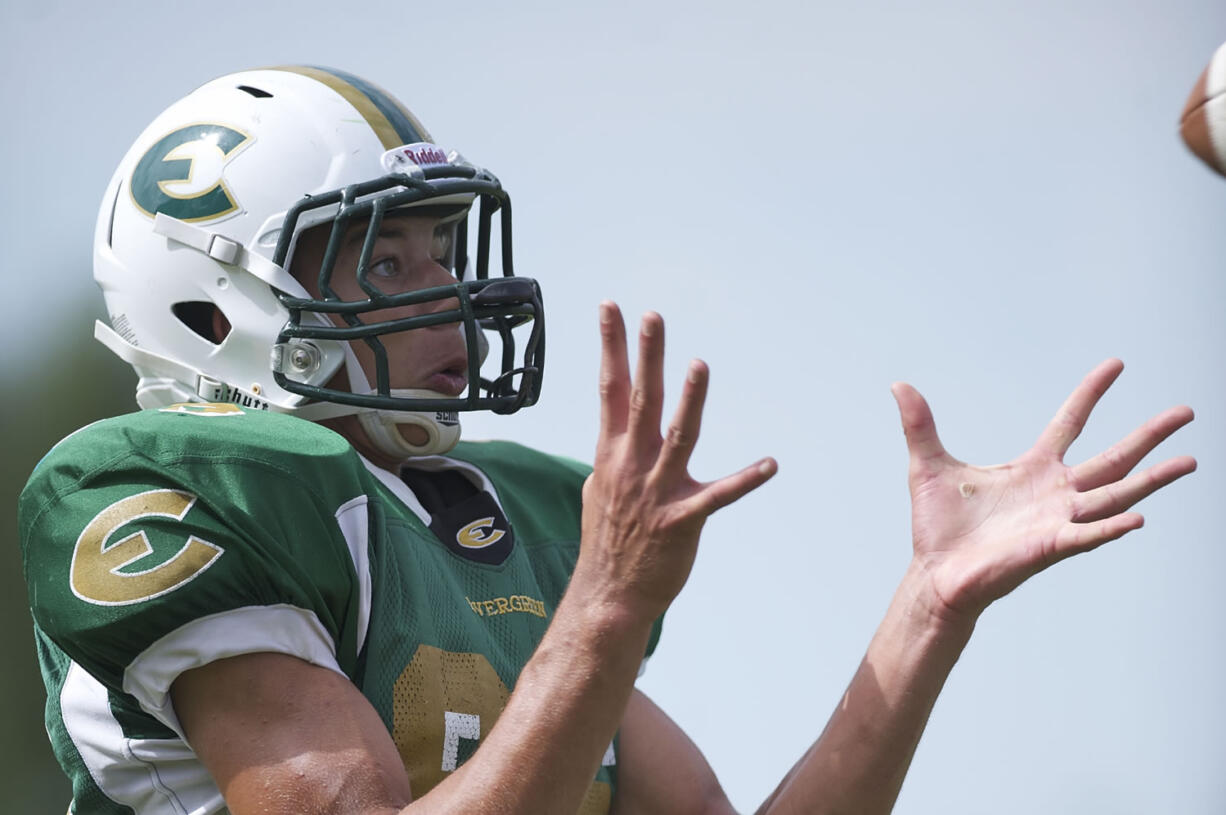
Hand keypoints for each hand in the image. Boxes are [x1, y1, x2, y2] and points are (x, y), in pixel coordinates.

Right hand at [576, 303, 776, 620]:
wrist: (610, 595)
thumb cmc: (607, 540)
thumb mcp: (598, 488)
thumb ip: (612, 454)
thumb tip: (615, 432)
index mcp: (612, 454)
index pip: (610, 388)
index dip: (611, 345)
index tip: (610, 307)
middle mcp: (632, 466)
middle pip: (639, 400)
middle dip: (645, 356)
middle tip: (652, 317)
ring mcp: (656, 492)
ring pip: (678, 437)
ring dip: (689, 400)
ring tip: (700, 365)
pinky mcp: (683, 519)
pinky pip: (718, 495)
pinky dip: (745, 479)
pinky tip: (771, 464)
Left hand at [892, 359, 1195, 623]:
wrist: (934, 574)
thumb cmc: (938, 528)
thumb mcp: (927, 466)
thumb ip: (920, 425)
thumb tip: (899, 386)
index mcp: (1032, 469)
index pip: (1070, 422)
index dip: (1092, 393)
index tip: (1116, 364)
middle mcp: (1054, 492)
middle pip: (1113, 457)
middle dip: (1148, 435)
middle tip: (1186, 411)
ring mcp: (1057, 520)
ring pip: (1115, 494)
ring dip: (1152, 480)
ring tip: (1189, 460)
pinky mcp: (1048, 547)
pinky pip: (1086, 536)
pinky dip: (1110, 528)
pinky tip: (1139, 518)